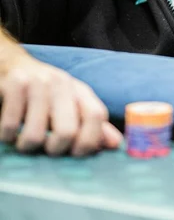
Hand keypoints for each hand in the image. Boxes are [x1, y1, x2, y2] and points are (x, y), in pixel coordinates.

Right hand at [0, 47, 122, 155]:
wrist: (12, 65)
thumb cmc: (44, 94)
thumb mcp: (71, 106)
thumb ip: (93, 126)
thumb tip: (116, 144)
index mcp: (80, 91)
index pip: (97, 116)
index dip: (89, 141)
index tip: (75, 153)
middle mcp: (62, 84)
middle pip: (67, 132)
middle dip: (55, 150)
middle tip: (45, 148)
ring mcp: (38, 82)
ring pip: (35, 135)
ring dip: (26, 146)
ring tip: (23, 140)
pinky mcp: (14, 83)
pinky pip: (10, 127)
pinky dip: (7, 136)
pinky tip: (9, 130)